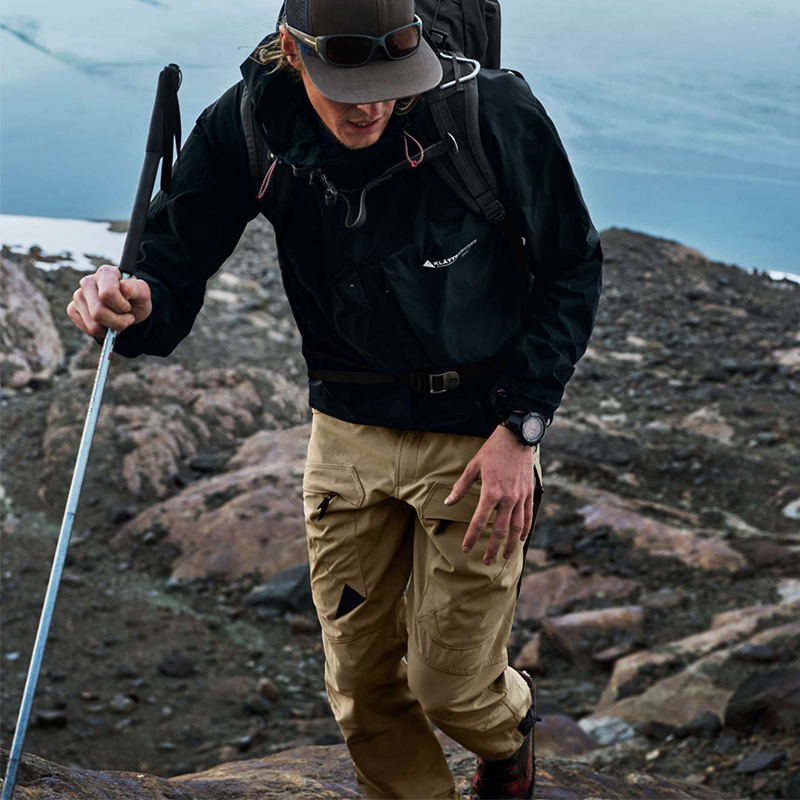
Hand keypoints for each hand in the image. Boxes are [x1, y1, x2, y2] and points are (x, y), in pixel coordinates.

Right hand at [67, 265, 151, 336]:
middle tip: (127, 318)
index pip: (107, 294)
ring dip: (111, 328)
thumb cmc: (135, 299)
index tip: (128, 306)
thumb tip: (123, 289)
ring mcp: (78, 295)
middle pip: (98, 312)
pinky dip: (102, 332)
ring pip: (93, 324)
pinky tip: (107, 323)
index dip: (121, 306)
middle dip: (118, 322)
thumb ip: (137, 288)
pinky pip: (87, 329)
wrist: (130, 310)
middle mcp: (88, 282)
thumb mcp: (144, 293)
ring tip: (118, 320)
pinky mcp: (73, 309)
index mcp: (106, 272)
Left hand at [445, 426, 534, 565]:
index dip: (471, 537)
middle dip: (492, 548)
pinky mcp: (529, 493)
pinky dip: (524, 530)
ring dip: (509, 544)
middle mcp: (507, 498)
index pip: (479, 521)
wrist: (517, 438)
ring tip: (504, 556)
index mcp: (491, 492)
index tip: (466, 548)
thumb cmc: (492, 451)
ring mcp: (520, 497)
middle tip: (486, 560)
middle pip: (499, 530)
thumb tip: (448, 502)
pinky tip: (519, 539)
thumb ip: (461, 487)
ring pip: (516, 527)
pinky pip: (527, 516)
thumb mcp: (473, 466)